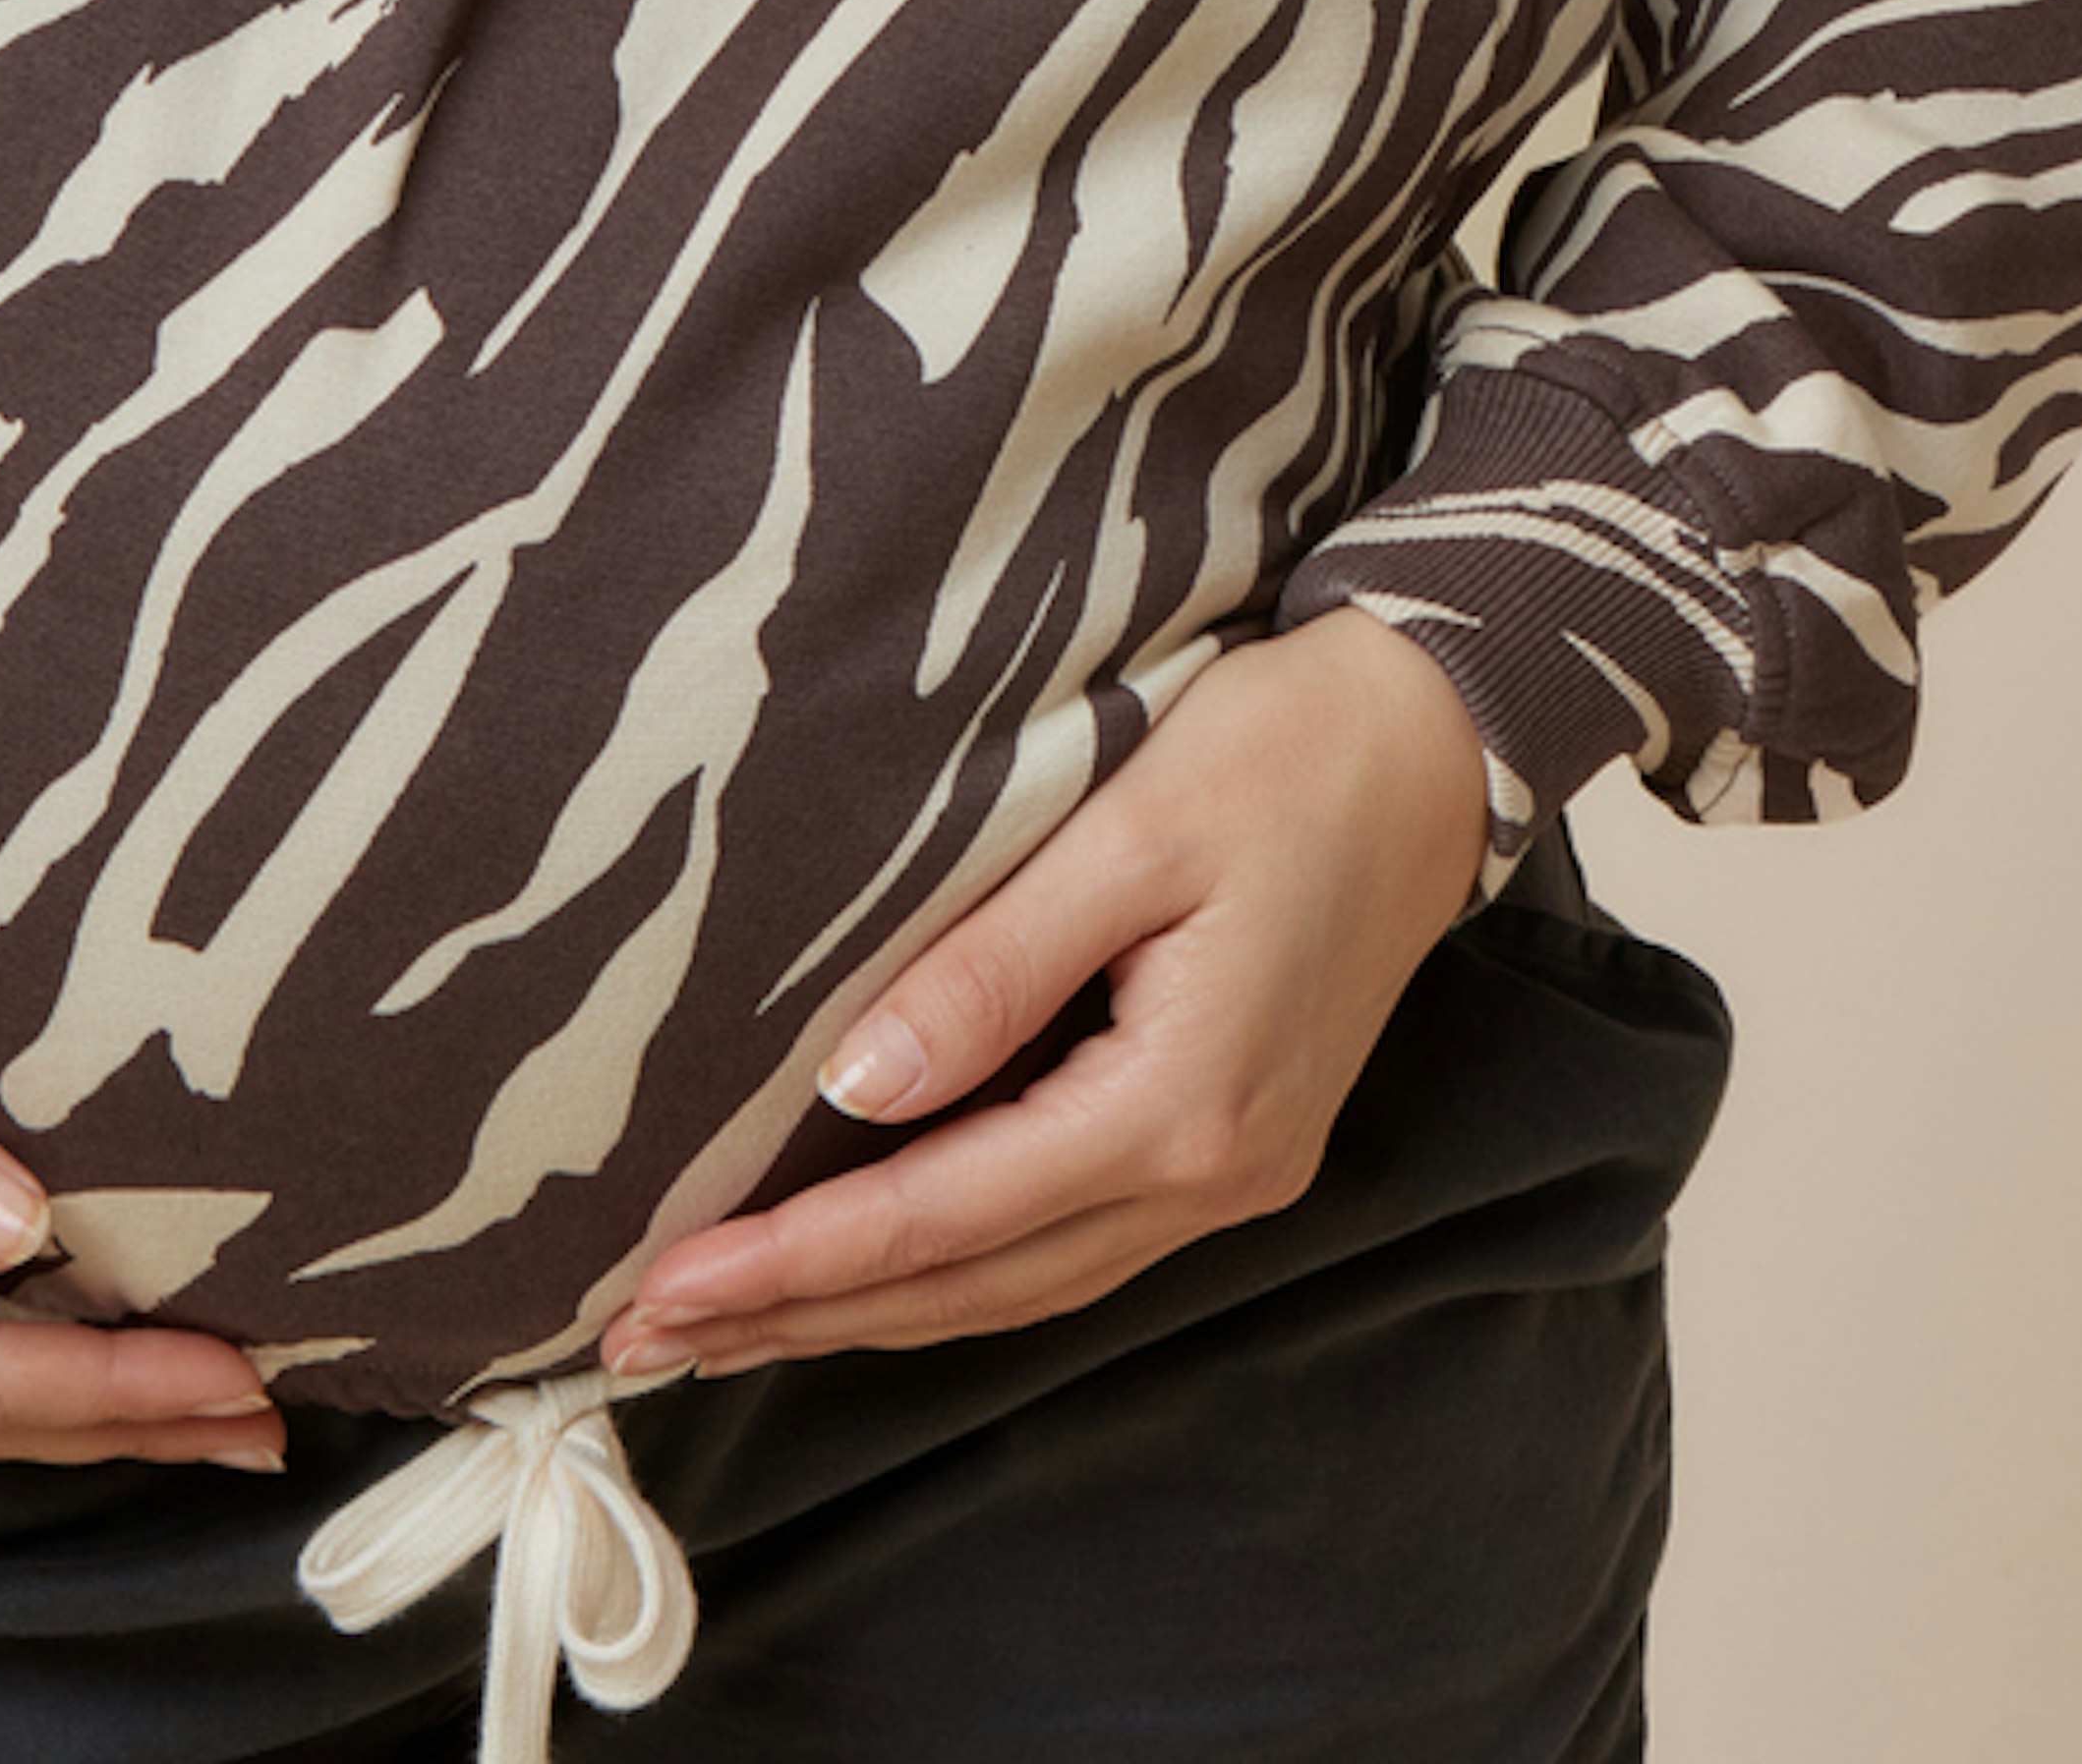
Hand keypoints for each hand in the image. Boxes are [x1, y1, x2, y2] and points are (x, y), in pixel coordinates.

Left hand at [598, 610, 1490, 1376]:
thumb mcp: (1128, 834)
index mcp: (1183, 1107)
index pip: (944, 1215)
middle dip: (803, 1318)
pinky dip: (952, 1268)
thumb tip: (855, 1093)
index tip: (661, 1290)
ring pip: (1015, 1284)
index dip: (795, 1262)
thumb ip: (990, 970)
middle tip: (643, 1340)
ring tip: (727, 1323)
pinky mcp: (1230, 1145)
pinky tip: (874, 1265)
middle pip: (972, 1285)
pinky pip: (1062, 1244)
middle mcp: (1211, 1178)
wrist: (1438, 741)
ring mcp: (1230, 1178)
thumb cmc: (1284, 753)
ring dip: (869, 1311)